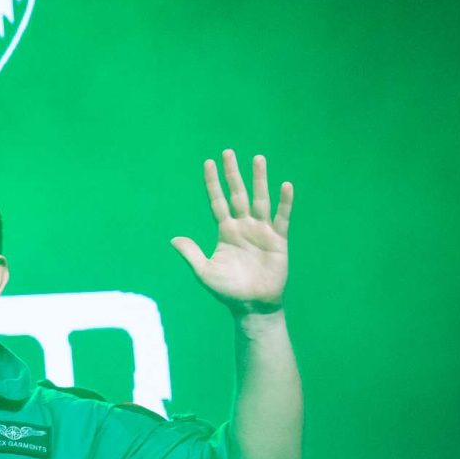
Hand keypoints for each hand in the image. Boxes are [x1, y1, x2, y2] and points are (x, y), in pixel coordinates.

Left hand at [171, 150, 291, 314]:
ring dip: (259, 180)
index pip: (218, 202)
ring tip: (258, 158)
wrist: (253, 306)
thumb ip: (191, 254)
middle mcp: (243, 226)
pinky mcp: (278, 240)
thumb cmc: (228, 291)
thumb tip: (174, 239)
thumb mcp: (205, 272)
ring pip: (260, 199)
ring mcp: (261, 231)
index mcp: (225, 232)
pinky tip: (285, 186)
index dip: (213, 183)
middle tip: (228, 152)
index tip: (208, 163)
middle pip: (237, 194)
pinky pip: (282, 218)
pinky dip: (285, 203)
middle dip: (233, 174)